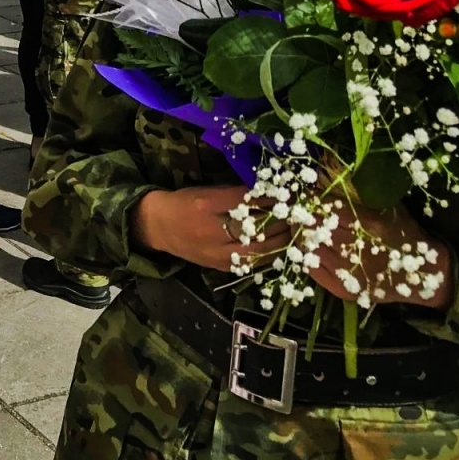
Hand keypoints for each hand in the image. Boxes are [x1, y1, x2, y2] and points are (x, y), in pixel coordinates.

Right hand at [130, 186, 289, 272]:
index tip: (290, 193)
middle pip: (257, 230)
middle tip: (300, 214)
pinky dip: (270, 255)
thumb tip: (267, 192)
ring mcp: (218, 254)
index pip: (248, 202)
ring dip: (281, 241)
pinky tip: (281, 247)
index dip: (271, 198)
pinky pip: (252, 264)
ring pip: (258, 251)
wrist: (159, 228)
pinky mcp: (222, 267)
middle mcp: (212, 233)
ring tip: (295, 231)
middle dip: (282, 222)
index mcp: (207, 206)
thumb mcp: (206, 192)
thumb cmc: (183, 204)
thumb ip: (234, 194)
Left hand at [303, 201, 453, 309]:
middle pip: (314, 227)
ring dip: (302, 236)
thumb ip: (364, 192)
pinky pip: (312, 270)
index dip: (312, 199)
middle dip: (303, 216)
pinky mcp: (342, 290)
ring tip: (302, 228)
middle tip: (299, 211)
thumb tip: (333, 172)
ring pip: (308, 248)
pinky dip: (307, 256)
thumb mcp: (390, 207)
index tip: (307, 194)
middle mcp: (355, 249)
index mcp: (367, 224)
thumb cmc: (405, 235)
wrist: (424, 276)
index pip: (326, 207)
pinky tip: (310, 248)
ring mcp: (347, 273)